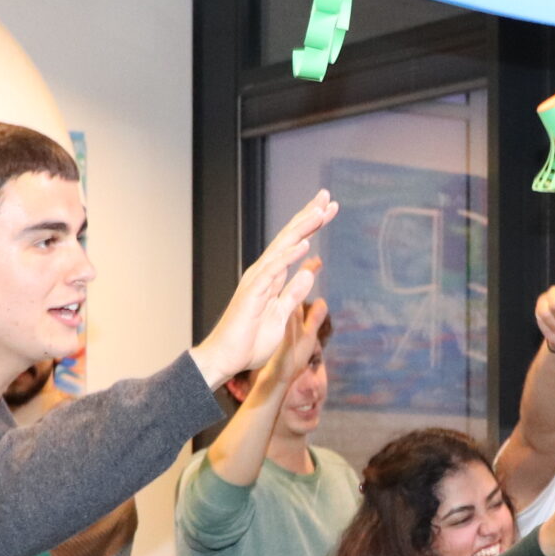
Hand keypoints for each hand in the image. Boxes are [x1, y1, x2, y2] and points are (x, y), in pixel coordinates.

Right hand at [191, 192, 336, 386]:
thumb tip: (309, 273)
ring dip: (302, 229)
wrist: (225, 359)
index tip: (329, 209)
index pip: (293, 245)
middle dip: (309, 216)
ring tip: (320, 212)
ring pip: (282, 248)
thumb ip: (293, 294)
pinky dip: (289, 257)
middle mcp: (263, 273)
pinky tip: (304, 244)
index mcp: (271, 278)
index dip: (310, 226)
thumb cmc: (249, 341)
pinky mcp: (253, 293)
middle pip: (289, 238)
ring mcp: (257, 281)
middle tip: (328, 197)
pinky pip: (274, 271)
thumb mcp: (281, 317)